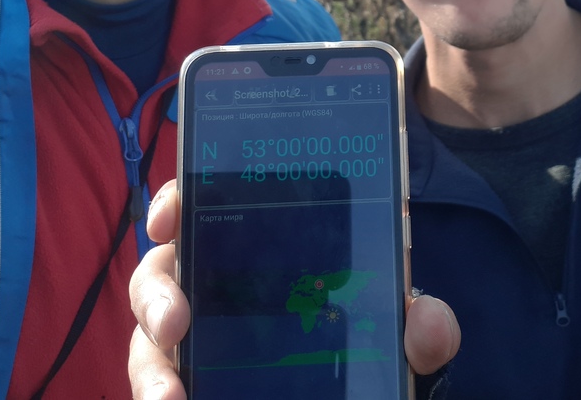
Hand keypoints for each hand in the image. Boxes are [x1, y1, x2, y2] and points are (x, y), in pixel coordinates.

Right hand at [129, 179, 459, 398]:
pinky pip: (166, 383)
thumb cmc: (374, 339)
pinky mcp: (196, 379)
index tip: (168, 217)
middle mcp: (218, 282)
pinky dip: (163, 394)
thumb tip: (429, 323)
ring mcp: (203, 337)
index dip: (176, 200)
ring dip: (152, 369)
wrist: (371, 387)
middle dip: (155, 294)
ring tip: (169, 398)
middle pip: (161, 273)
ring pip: (151, 341)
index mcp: (262, 244)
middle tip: (174, 323)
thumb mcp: (402, 329)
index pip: (205, 202)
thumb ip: (423, 325)